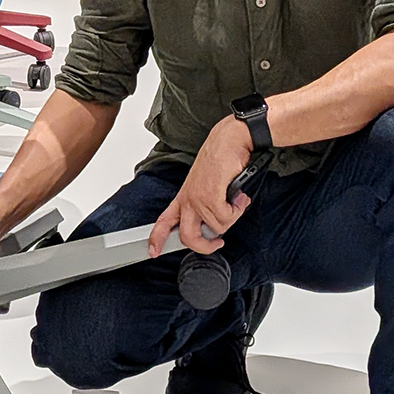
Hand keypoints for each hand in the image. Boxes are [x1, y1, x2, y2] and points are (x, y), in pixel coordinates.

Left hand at [147, 115, 253, 256]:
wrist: (229, 140)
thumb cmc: (220, 159)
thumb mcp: (207, 186)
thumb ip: (208, 207)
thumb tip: (216, 227)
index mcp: (183, 198)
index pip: (163, 222)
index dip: (156, 239)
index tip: (153, 252)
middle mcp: (187, 199)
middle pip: (188, 237)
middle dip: (205, 246)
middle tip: (218, 242)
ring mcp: (197, 198)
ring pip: (216, 228)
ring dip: (232, 217)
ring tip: (236, 201)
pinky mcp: (210, 196)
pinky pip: (226, 218)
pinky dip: (237, 210)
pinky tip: (239, 198)